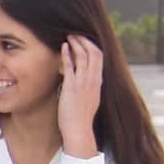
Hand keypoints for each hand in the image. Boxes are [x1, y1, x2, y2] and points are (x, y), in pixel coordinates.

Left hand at [57, 35, 103, 155]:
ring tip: (69, 36)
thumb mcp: (89, 99)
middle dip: (85, 41)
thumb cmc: (81, 118)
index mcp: (98, 83)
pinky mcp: (72, 87)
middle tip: (76, 33)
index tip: (85, 40)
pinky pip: (71, 66)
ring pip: (84, 56)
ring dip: (76, 44)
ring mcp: (83, 83)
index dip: (92, 46)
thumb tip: (82, 81)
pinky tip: (64, 47)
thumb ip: (88, 88)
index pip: (99, 58)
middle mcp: (93, 81)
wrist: (79, 130)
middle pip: (94, 53)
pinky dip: (68, 54)